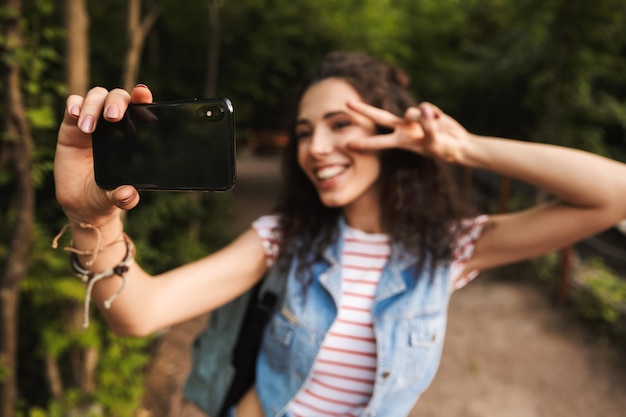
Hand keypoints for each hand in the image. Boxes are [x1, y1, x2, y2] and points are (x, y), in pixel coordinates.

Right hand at [54, 85, 152, 224]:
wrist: (82, 203)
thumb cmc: (106, 194)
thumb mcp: (116, 198)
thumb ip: (124, 197)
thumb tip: (127, 194)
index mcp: (133, 135)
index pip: (140, 109)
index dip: (141, 97)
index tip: (143, 94)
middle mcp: (114, 125)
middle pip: (117, 97)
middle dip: (116, 101)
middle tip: (113, 117)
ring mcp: (92, 122)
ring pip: (96, 97)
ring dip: (92, 107)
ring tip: (88, 128)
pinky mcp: (71, 126)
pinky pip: (72, 106)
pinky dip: (73, 105)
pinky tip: (74, 116)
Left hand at [346, 101, 470, 162]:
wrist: (457, 145)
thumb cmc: (444, 148)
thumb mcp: (435, 141)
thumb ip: (427, 126)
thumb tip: (422, 108)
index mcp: (402, 141)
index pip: (380, 142)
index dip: (365, 143)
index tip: (349, 145)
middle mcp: (403, 129)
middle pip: (380, 117)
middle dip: (364, 111)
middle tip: (346, 103)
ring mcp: (412, 120)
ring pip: (412, 111)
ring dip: (424, 118)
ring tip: (436, 126)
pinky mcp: (423, 111)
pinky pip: (427, 106)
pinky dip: (434, 113)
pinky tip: (440, 119)